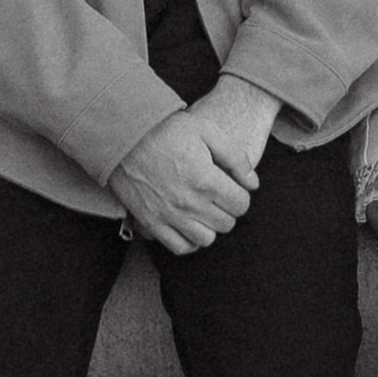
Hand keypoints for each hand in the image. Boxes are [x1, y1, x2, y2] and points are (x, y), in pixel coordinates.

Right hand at [112, 103, 261, 255]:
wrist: (124, 135)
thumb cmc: (167, 129)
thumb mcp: (207, 130)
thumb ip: (235, 157)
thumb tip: (253, 183)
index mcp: (206, 180)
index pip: (240, 205)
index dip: (240, 195)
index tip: (231, 186)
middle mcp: (189, 203)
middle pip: (226, 224)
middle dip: (227, 209)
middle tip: (217, 195)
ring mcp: (169, 216)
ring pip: (206, 239)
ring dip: (209, 226)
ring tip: (203, 209)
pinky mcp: (151, 222)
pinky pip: (179, 247)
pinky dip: (189, 241)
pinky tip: (189, 225)